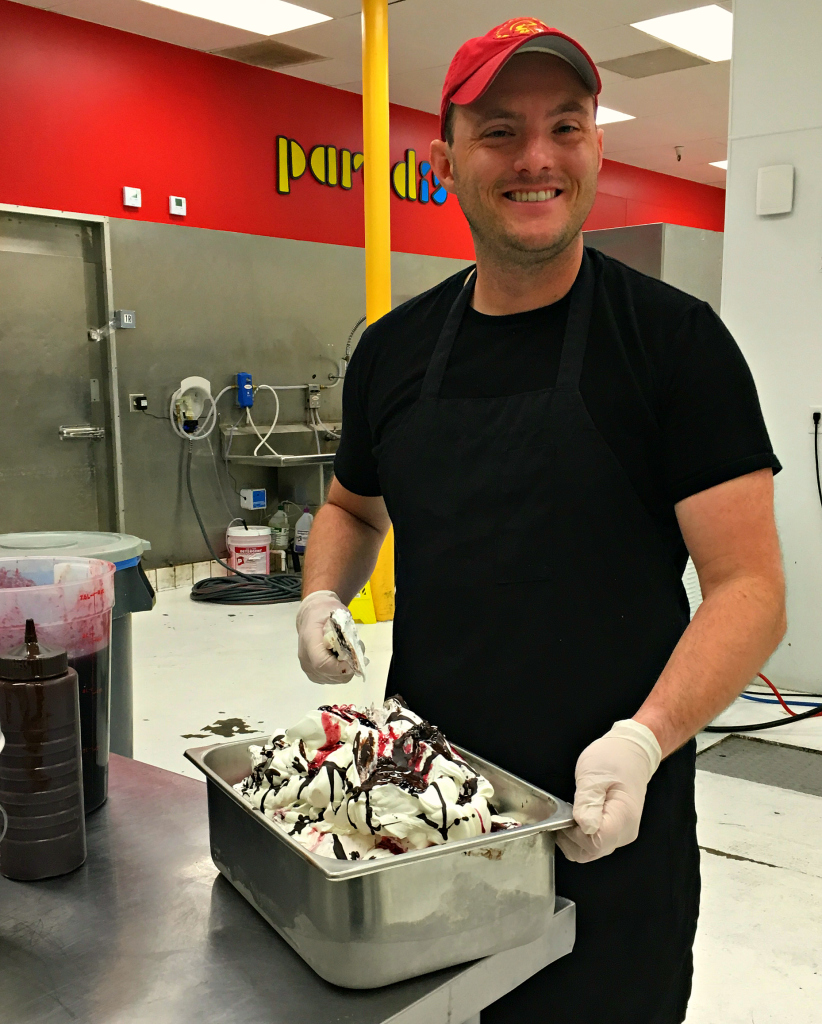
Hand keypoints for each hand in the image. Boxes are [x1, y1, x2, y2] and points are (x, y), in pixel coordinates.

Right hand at [296, 590, 355, 683]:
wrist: (311, 616)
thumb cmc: (324, 612)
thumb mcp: (336, 613)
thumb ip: (345, 631)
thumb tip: (354, 648)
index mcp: (309, 641)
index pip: (322, 663)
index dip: (340, 666)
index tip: (354, 658)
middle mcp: (306, 659)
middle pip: (331, 674)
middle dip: (349, 666)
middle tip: (356, 651)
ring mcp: (309, 669)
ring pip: (335, 679)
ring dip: (348, 669)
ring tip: (349, 652)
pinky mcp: (314, 674)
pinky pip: (333, 679)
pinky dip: (342, 672)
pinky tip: (343, 659)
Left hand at [555, 720, 661, 863]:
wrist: (632, 753)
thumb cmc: (614, 759)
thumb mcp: (593, 774)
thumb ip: (588, 802)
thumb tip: (585, 828)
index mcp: (623, 817)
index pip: (594, 843)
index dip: (574, 834)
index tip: (567, 815)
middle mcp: (625, 832)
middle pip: (592, 852)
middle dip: (571, 837)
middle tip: (566, 812)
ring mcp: (622, 834)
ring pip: (591, 851)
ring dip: (574, 838)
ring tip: (572, 812)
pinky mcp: (616, 831)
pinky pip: (595, 844)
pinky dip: (580, 836)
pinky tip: (577, 817)